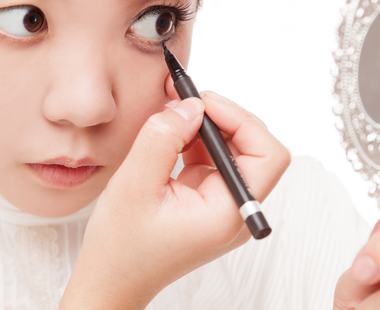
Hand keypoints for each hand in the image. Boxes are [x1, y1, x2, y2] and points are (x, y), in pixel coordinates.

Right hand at [59, 91, 289, 308]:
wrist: (111, 277)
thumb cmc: (122, 246)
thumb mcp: (134, 185)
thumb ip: (163, 138)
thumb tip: (190, 105)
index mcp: (227, 213)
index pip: (267, 156)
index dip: (241, 121)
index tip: (203, 103)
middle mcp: (234, 210)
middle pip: (254, 148)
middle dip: (222, 118)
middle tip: (186, 102)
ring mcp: (223, 204)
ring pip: (233, 149)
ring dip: (206, 126)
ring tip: (173, 116)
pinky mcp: (208, 198)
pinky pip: (213, 157)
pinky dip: (195, 139)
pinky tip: (171, 136)